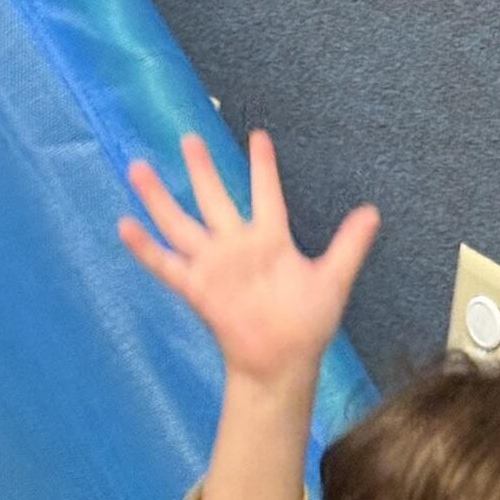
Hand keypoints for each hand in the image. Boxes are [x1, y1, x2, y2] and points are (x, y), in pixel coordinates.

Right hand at [118, 131, 379, 384]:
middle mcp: (236, 247)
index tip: (259, 135)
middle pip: (214, 199)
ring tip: (138, 167)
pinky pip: (166, 264)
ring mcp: (213, 266)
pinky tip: (125, 225)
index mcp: (270, 240)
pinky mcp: (197, 288)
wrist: (283, 363)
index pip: (265, 194)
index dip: (263, 166)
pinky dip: (145, 248)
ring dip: (159, 198)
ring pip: (180, 223)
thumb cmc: (308, 324)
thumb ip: (349, 245)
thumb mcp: (333, 280)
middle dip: (203, 170)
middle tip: (189, 137)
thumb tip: (374, 212)